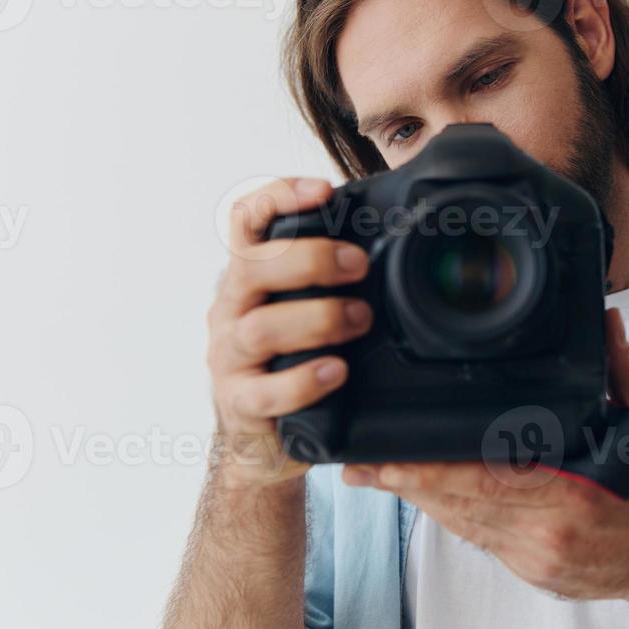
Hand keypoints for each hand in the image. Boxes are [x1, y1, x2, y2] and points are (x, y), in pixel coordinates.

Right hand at [206, 177, 373, 486]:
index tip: (323, 191)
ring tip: (359, 320)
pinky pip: (265, 391)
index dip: (278, 197)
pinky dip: (304, 380)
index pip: (246, 220)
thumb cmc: (293, 358)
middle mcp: (232, 309)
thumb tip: (398, 240)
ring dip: (316, 318)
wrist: (262, 437)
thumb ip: (333, 276)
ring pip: (260, 327)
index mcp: (249, 276)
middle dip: (311, 259)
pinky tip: (337, 372)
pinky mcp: (240, 404)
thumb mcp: (305, 307)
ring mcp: (230, 357)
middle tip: (360, 266)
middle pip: (252, 266)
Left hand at [347, 308, 628, 601]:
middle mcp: (547, 530)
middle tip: (359, 464)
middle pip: (460, 504)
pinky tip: (418, 496)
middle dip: (406, 482)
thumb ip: (617, 372)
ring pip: (461, 524)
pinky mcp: (526, 571)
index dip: (433, 468)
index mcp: (574, 494)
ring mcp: (533, 557)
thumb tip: (604, 318)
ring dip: (416, 499)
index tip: (393, 452)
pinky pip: (477, 539)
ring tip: (370, 475)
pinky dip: (447, 515)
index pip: (487, 478)